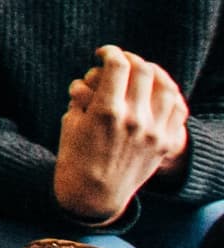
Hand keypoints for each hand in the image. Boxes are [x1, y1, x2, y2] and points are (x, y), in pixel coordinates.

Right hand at [56, 46, 190, 224]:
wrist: (94, 195)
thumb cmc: (75, 155)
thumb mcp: (70, 120)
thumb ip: (84, 94)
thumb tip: (95, 77)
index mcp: (106, 111)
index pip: (118, 65)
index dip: (110, 52)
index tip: (104, 52)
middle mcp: (134, 119)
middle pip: (143, 71)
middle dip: (130, 58)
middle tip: (121, 59)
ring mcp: (154, 132)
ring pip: (166, 87)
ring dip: (153, 73)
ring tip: (143, 71)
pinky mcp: (165, 143)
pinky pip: (177, 110)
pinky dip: (170, 94)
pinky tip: (158, 90)